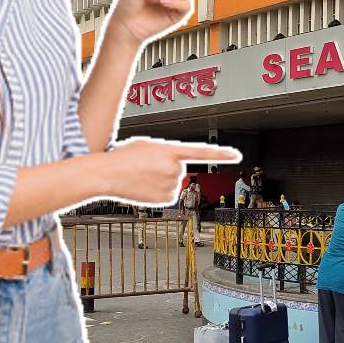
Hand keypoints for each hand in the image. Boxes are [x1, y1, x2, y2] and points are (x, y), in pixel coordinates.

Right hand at [102, 137, 239, 205]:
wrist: (107, 173)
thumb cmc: (124, 156)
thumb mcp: (148, 145)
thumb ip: (167, 152)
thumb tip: (176, 165)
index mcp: (171, 150)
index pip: (202, 152)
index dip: (221, 153)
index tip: (236, 155)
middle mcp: (174, 168)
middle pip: (180, 169)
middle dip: (167, 168)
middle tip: (147, 166)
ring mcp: (171, 184)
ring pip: (174, 182)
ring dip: (161, 180)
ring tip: (142, 176)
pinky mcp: (165, 199)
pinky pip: (168, 194)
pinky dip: (158, 192)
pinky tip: (144, 187)